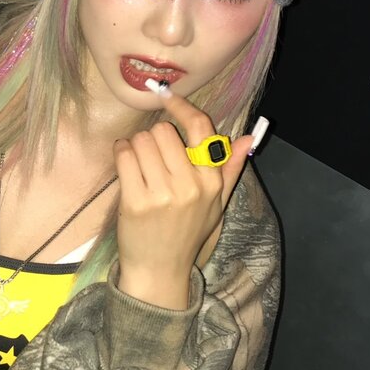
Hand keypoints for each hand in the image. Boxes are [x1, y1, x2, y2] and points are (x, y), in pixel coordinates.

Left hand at [113, 92, 253, 308]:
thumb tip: (248, 139)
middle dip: (153, 138)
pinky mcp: (136, 201)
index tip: (168, 98)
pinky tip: (126, 166)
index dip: (182, 107)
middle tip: (151, 156)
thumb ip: (229, 169)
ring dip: (135, 147)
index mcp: (211, 182)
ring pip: (142, 141)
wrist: (160, 271)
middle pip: (164, 131)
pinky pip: (124, 156)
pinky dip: (121, 154)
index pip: (200, 129)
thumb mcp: (215, 204)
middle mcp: (190, 185)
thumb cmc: (187, 234)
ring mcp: (162, 194)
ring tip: (138, 164)